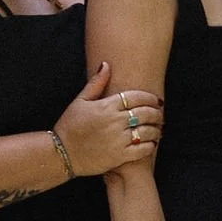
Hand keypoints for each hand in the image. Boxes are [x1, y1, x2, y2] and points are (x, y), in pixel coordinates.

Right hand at [58, 60, 163, 177]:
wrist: (62, 153)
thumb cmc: (70, 126)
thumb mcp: (80, 101)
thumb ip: (96, 83)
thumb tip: (106, 64)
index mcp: (106, 106)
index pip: (136, 97)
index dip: (150, 98)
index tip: (156, 100)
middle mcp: (115, 121)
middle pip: (145, 113)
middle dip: (156, 113)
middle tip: (160, 114)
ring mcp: (118, 139)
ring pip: (147, 131)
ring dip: (156, 129)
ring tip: (158, 129)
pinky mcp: (119, 156)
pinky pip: (142, 149)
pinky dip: (150, 145)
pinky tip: (152, 143)